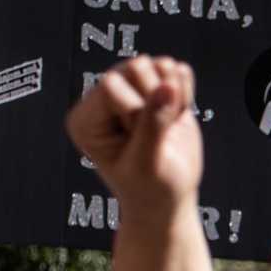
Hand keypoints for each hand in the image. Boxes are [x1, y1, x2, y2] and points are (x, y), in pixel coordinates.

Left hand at [66, 55, 201, 217]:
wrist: (168, 203)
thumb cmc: (152, 191)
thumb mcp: (149, 164)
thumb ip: (154, 124)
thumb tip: (168, 85)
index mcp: (86, 120)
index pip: (113, 87)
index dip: (139, 109)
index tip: (146, 140)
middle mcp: (101, 103)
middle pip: (133, 70)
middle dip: (156, 99)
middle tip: (160, 133)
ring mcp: (127, 95)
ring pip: (153, 67)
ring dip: (173, 94)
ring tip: (171, 125)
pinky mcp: (151, 94)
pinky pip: (171, 71)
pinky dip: (184, 89)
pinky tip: (182, 111)